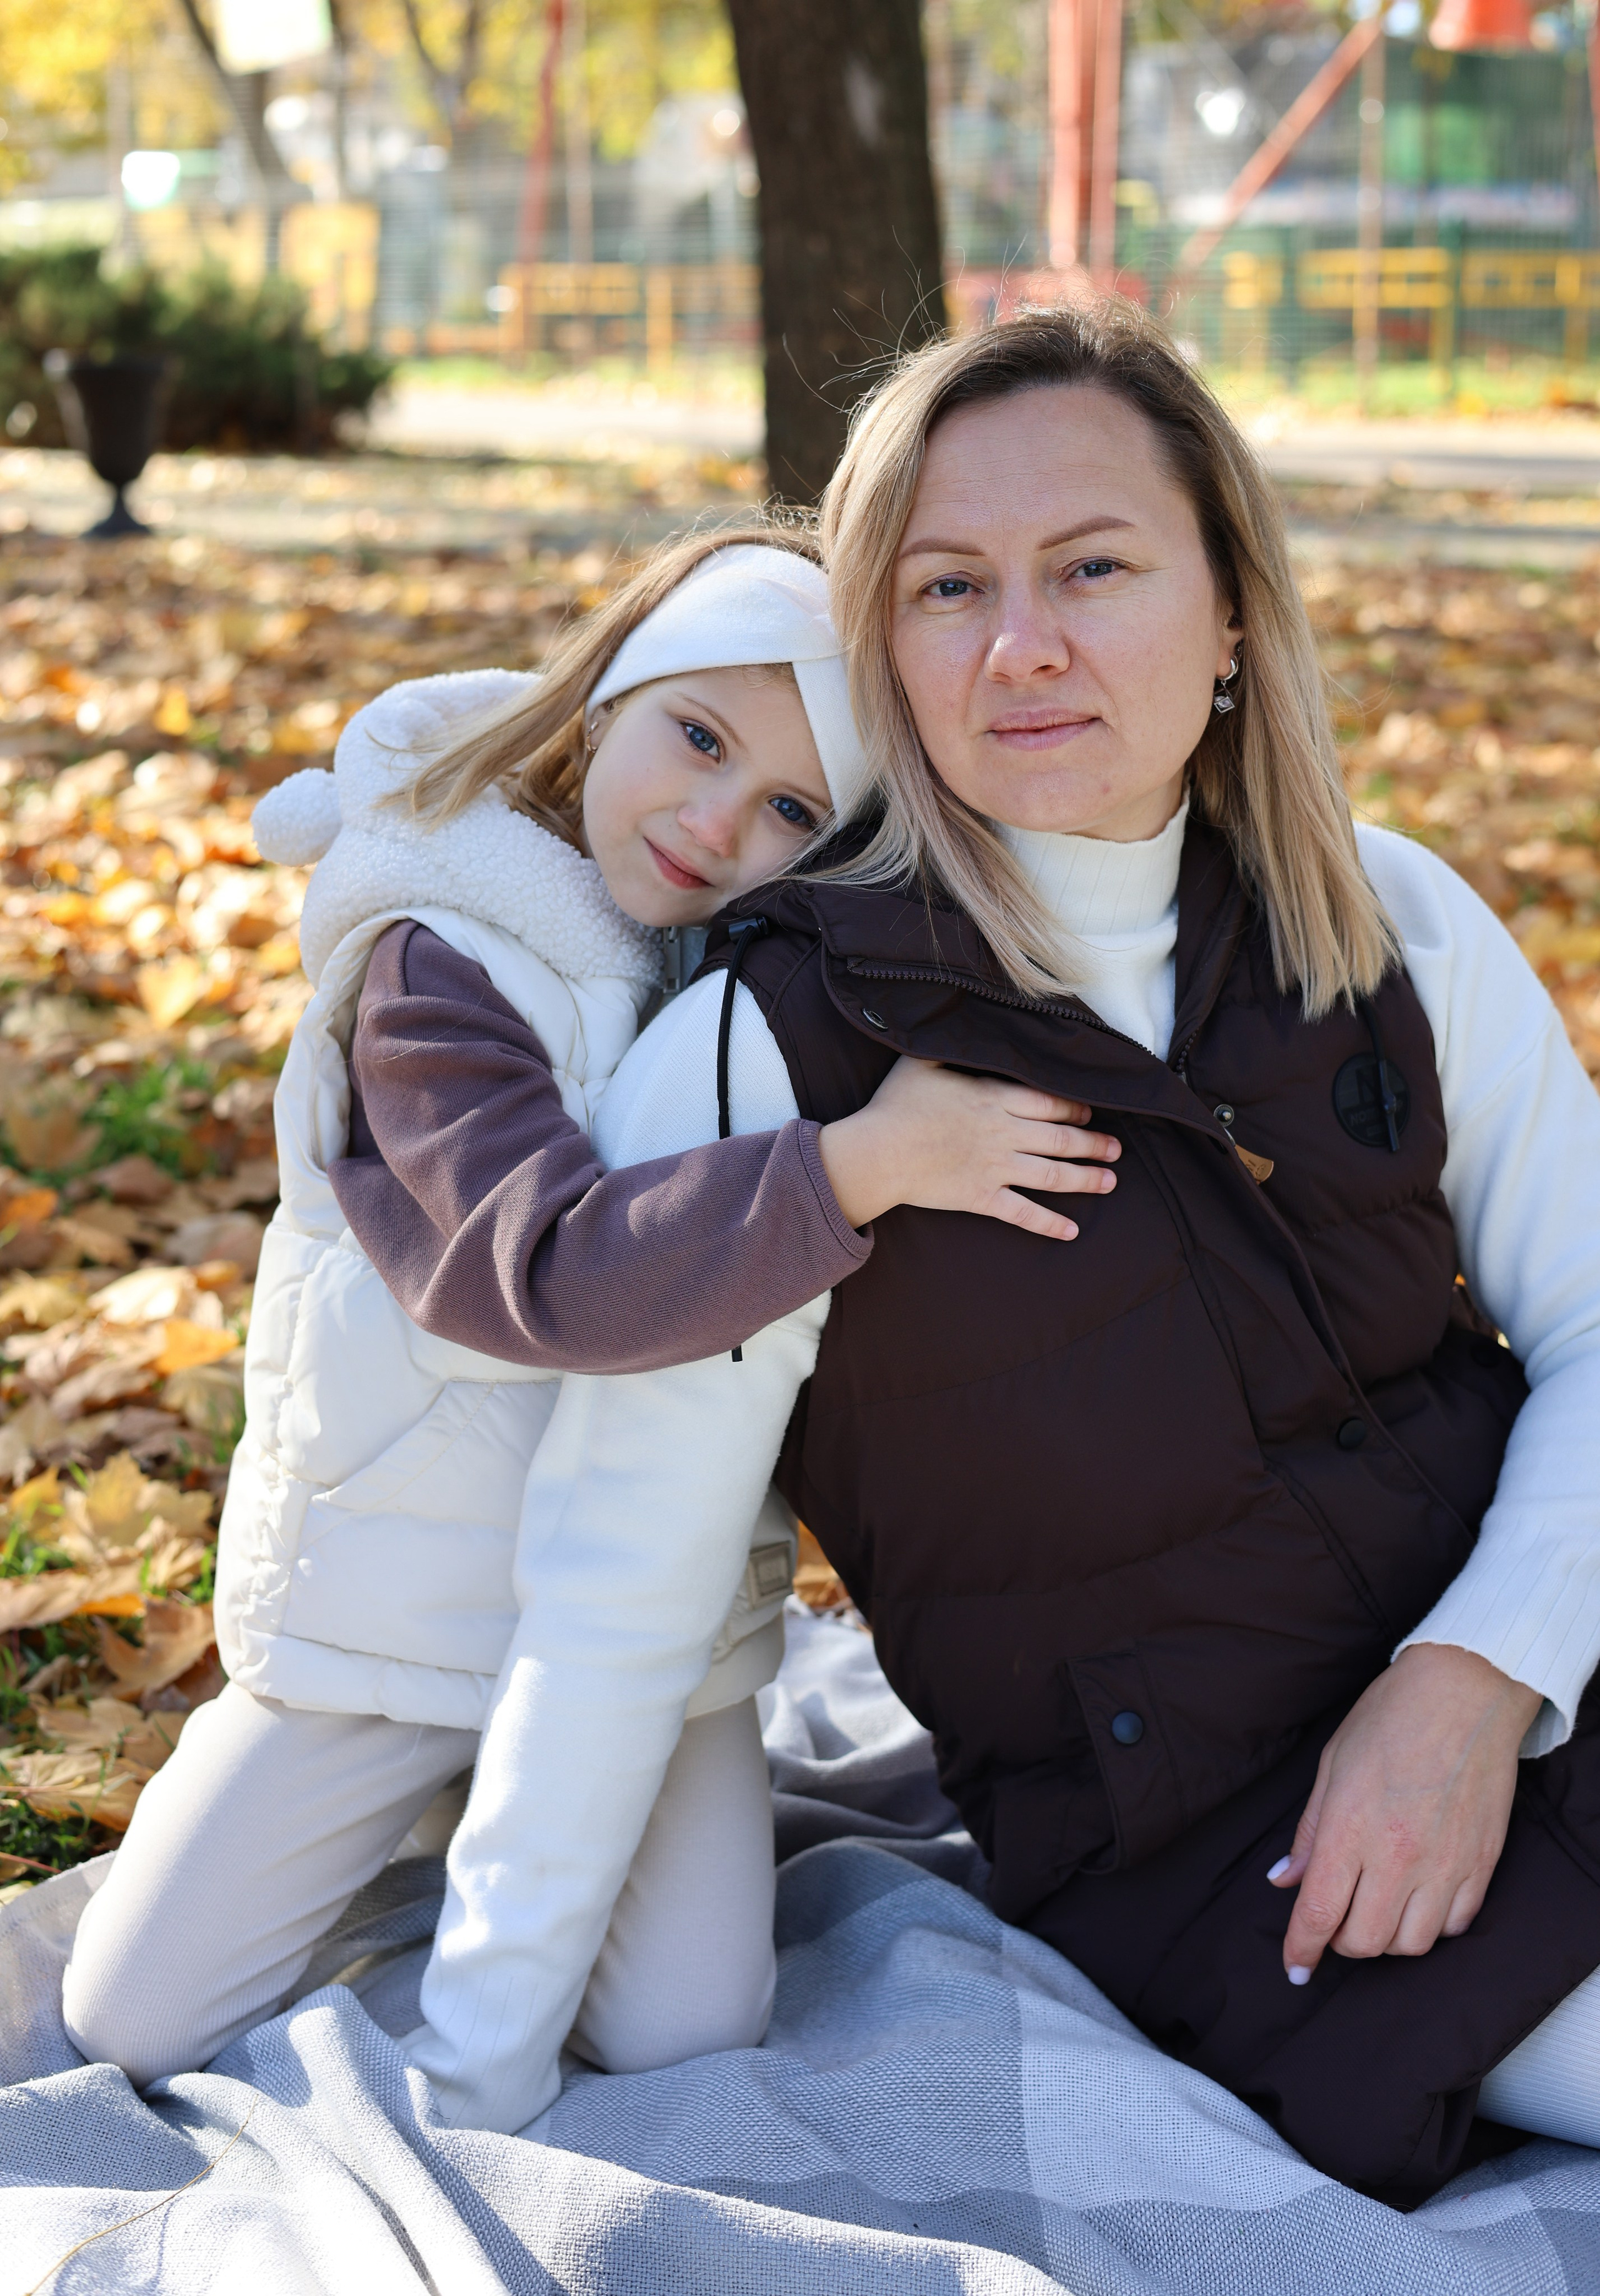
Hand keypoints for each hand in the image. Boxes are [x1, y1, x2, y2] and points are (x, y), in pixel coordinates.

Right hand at [817, 1054, 1119, 1239]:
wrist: (877, 1153)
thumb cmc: (894, 1106)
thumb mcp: (921, 1062)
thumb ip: (949, 1046)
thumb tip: (959, 1023)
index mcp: (992, 1097)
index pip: (1047, 1102)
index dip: (1074, 1108)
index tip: (1090, 1112)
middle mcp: (1003, 1132)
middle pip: (1060, 1137)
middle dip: (1092, 1143)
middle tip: (1116, 1148)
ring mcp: (995, 1167)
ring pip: (1052, 1174)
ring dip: (1085, 1178)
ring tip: (1110, 1180)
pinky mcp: (981, 1197)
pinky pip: (1024, 1213)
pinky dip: (1049, 1223)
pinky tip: (1071, 1231)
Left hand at [1271, 1643, 1542, 1983]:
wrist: (1464, 1691)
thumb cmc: (1391, 1717)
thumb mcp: (1332, 1765)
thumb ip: (1311, 1832)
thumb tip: (1286, 1881)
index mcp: (1352, 1828)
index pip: (1319, 1914)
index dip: (1301, 1948)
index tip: (1294, 1966)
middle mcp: (1400, 1855)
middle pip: (1364, 1941)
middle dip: (1341, 1942)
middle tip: (1335, 1920)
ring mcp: (1446, 1863)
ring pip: (1412, 1944)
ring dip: (1387, 1937)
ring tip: (1378, 1908)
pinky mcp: (1482, 1863)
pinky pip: (1456, 1925)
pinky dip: (1433, 1925)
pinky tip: (1420, 1899)